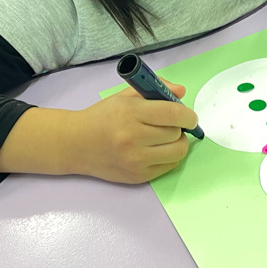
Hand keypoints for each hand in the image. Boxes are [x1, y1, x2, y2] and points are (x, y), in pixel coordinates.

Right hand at [68, 80, 196, 182]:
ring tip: (166, 137)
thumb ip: (154, 90)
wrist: (77, 144)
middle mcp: (134, 138)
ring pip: (177, 152)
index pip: (173, 114)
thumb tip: (181, 92)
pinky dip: (169, 157)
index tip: (189, 116)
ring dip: (177, 143)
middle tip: (170, 124)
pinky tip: (158, 149)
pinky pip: (169, 166)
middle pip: (176, 133)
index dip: (188, 115)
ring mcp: (136, 160)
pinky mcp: (138, 176)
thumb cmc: (102, 117)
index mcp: (131, 113)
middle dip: (179, 127)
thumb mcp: (124, 97)